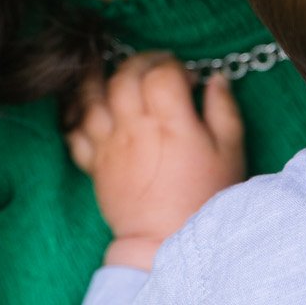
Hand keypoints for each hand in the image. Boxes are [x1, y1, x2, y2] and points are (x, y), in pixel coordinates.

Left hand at [66, 52, 244, 270]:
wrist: (166, 245)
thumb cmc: (203, 199)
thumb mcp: (229, 153)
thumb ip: (223, 110)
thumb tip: (215, 79)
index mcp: (170, 123)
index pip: (161, 73)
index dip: (172, 65)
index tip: (184, 74)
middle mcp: (134, 128)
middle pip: (124, 77)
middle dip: (139, 61)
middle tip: (153, 64)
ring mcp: (109, 146)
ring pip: (91, 98)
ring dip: (97, 76)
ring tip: (106, 66)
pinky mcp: (94, 165)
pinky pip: (75, 131)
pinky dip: (76, 113)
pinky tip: (85, 104)